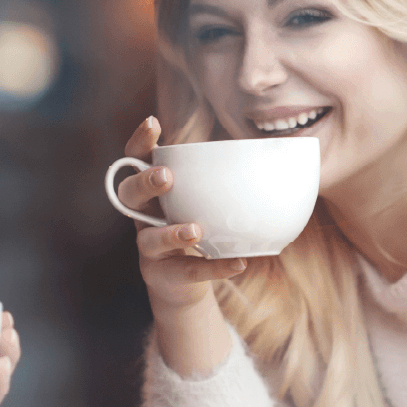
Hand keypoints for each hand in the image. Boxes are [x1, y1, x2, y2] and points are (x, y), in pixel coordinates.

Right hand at [117, 117, 247, 311]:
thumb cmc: (197, 228)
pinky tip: (238, 263)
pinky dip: (213, 268)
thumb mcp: (202, 201)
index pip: (136, 160)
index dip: (139, 142)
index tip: (153, 122)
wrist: (184, 283)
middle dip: (145, 183)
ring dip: (171, 233)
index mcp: (152, 191)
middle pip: (129, 195)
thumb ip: (222, 179)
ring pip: (149, 239)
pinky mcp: (162, 275)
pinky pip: (186, 271)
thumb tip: (278, 150)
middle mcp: (143, 216)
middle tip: (166, 177)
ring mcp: (149, 247)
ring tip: (195, 230)